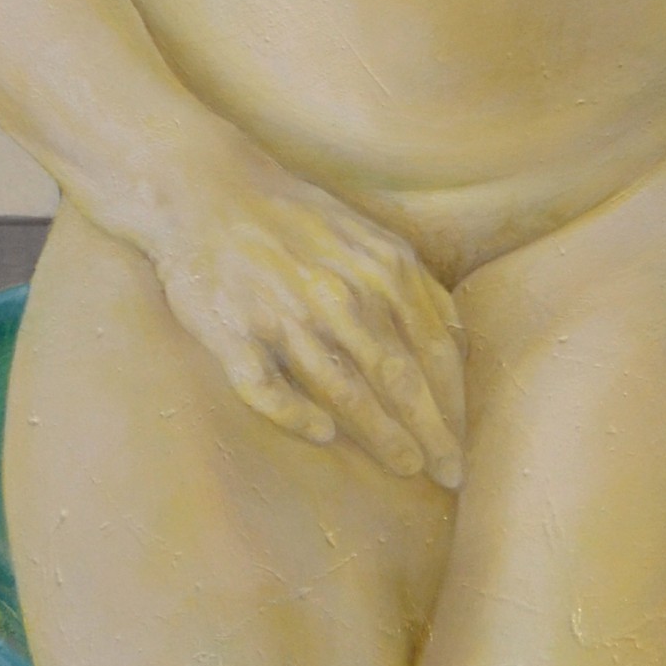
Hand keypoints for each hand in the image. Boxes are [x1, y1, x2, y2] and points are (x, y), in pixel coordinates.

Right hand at [146, 137, 466, 488]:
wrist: (204, 190)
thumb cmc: (293, 220)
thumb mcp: (368, 235)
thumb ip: (414, 286)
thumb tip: (458, 344)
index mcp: (380, 268)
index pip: (434, 350)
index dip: (453, 403)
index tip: (461, 443)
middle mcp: (339, 292)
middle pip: (398, 377)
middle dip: (430, 432)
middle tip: (449, 474)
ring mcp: (285, 313)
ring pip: (343, 388)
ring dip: (380, 434)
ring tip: (405, 466)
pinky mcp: (233, 331)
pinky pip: (267, 387)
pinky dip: (295, 414)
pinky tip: (320, 435)